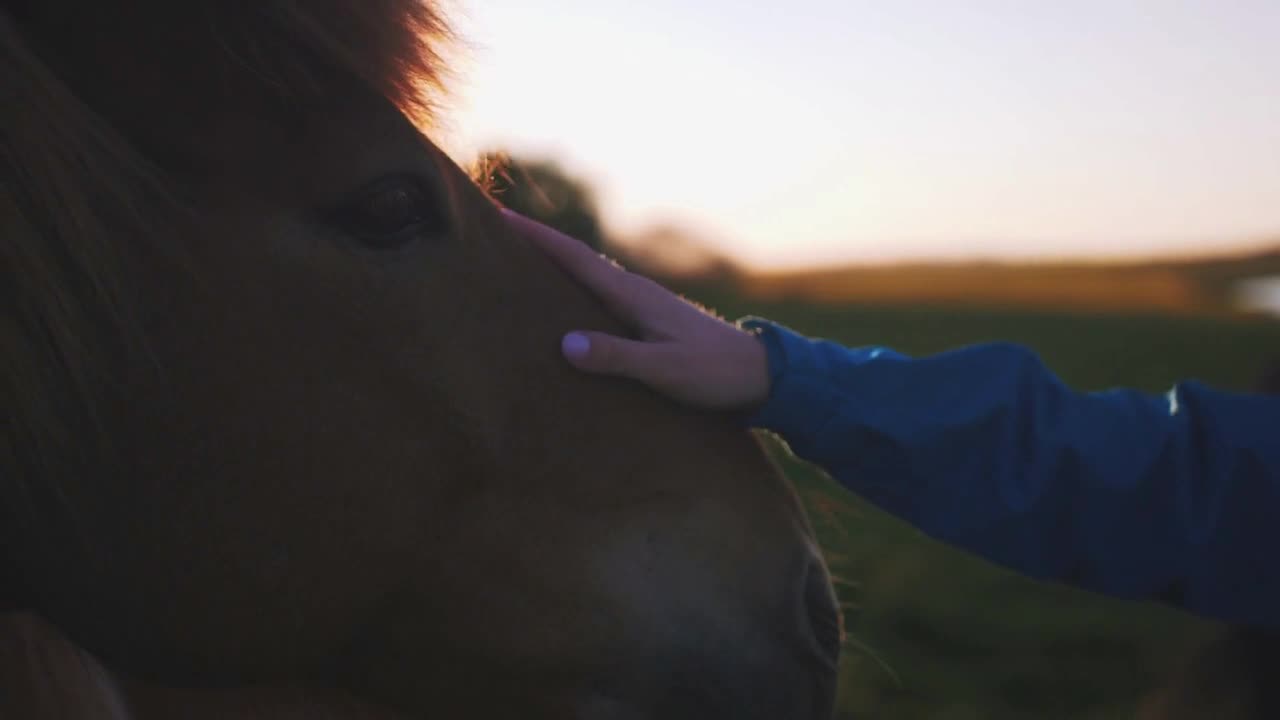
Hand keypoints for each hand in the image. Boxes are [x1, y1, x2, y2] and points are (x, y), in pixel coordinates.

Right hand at [509, 210, 769, 409]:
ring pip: (588, 277)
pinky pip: (600, 296)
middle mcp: (635, 292)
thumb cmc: (713, 374)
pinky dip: (574, 288)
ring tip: (516, 260)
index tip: (499, 215)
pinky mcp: (648, 321)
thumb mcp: (664, 369)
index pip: (575, 258)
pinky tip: (564, 302)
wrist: (758, 375)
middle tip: (493, 230)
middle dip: (536, 243)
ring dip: (554, 264)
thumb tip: (566, 344)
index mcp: (633, 296)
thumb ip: (617, 357)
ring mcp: (643, 305)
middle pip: (575, 260)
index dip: (536, 237)